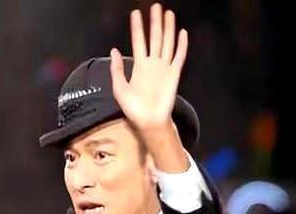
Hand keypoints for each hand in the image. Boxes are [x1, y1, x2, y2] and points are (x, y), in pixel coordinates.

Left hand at [110, 3, 187, 131]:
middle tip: (155, 6)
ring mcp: (164, 68)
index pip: (138, 41)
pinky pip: (179, 56)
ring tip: (168, 13)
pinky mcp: (174, 74)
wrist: (148, 121)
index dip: (137, 28)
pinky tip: (182, 33)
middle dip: (154, 22)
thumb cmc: (133, 108)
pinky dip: (181, 45)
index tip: (135, 13)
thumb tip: (113, 50)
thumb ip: (117, 69)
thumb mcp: (119, 88)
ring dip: (168, 28)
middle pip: (154, 38)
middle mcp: (152, 64)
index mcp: (139, 66)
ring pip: (167, 43)